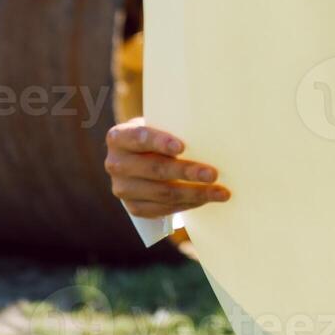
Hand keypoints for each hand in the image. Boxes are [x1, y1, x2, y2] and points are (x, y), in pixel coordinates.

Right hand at [105, 116, 230, 218]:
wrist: (140, 158)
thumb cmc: (157, 136)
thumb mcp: (158, 125)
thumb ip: (174, 128)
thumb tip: (211, 135)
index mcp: (119, 137)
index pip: (139, 137)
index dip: (160, 142)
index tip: (182, 147)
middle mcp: (115, 163)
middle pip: (155, 169)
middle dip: (186, 171)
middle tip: (213, 174)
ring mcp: (122, 188)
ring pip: (162, 193)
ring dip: (194, 193)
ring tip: (219, 192)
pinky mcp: (133, 208)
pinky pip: (163, 209)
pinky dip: (187, 204)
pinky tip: (205, 200)